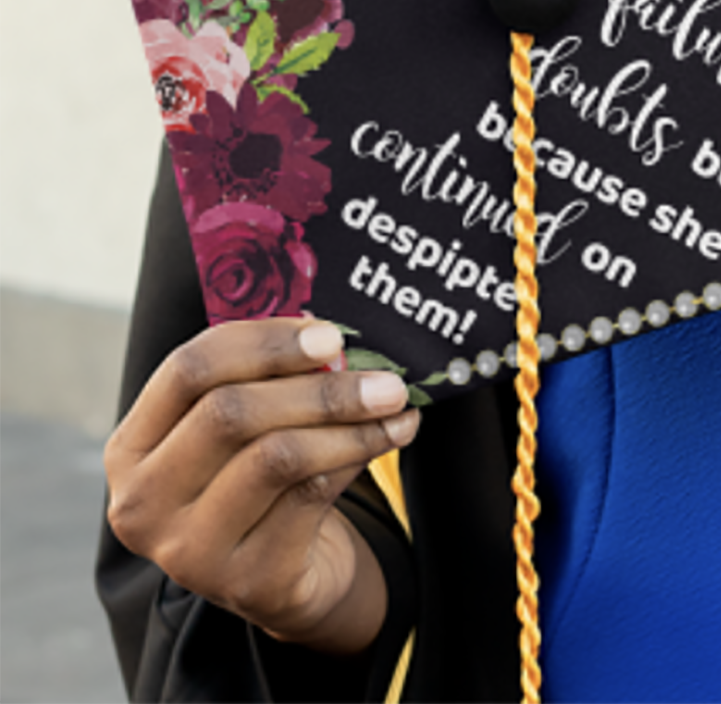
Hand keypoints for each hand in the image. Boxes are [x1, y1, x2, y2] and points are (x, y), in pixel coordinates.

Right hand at [104, 318, 418, 656]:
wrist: (279, 576)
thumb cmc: (255, 476)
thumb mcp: (239, 428)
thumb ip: (263, 378)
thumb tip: (329, 338)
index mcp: (131, 449)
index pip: (187, 370)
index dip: (261, 342)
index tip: (327, 334)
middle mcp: (145, 504)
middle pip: (230, 413)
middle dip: (316, 386)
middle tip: (381, 376)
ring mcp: (190, 551)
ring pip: (277, 456)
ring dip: (348, 421)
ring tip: (394, 403)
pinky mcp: (246, 581)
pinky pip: (311, 496)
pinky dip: (359, 455)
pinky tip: (392, 436)